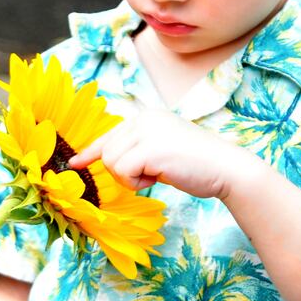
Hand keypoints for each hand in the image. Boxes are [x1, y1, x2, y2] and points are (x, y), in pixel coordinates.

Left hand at [70, 109, 240, 198]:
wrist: (226, 168)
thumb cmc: (197, 165)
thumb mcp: (162, 149)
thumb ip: (138, 149)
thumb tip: (105, 158)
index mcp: (146, 117)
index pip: (109, 135)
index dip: (90, 152)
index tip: (75, 163)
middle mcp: (144, 118)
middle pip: (107, 153)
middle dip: (124, 173)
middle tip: (151, 174)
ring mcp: (146, 131)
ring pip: (111, 163)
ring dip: (130, 179)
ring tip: (157, 174)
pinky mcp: (149, 149)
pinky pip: (122, 172)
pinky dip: (136, 183)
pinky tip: (158, 177)